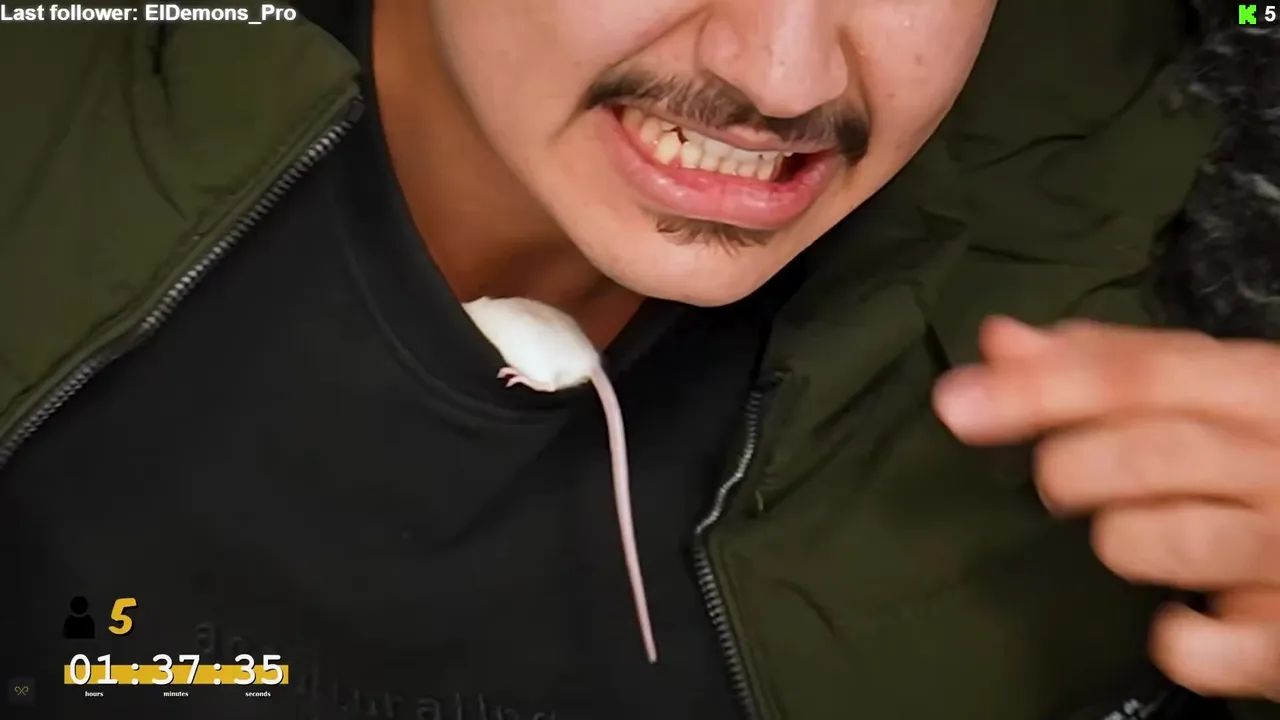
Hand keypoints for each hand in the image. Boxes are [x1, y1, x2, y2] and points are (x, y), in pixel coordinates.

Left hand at [932, 316, 1279, 700]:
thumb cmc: (1276, 450)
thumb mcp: (1214, 389)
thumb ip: (1110, 361)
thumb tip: (998, 340)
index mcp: (1263, 387)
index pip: (1139, 376)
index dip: (1039, 388)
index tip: (954, 403)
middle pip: (1140, 454)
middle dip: (1070, 469)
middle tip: (1063, 482)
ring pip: (1148, 541)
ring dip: (1118, 539)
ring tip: (1144, 531)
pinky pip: (1198, 648)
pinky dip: (1176, 639)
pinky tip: (1184, 620)